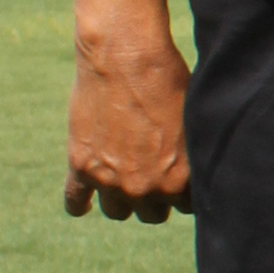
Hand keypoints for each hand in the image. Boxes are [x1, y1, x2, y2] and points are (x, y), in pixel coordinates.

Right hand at [65, 25, 192, 219]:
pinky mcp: (80, 166)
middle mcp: (144, 188)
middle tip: (153, 173)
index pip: (187, 208)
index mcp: (179, 180)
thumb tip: (198, 172)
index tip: (180, 177)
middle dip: (155, 197)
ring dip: (122, 199)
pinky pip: (75, 202)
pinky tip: (84, 202)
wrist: (125, 58)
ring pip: (118, 212)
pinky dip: (78, 203)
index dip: (184, 191)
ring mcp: (109, 181)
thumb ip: (192, 157)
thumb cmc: (169, 81)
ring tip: (125, 179)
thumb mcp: (193, 122)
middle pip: (153, 214)